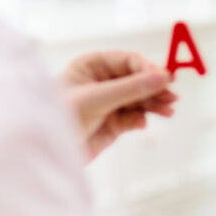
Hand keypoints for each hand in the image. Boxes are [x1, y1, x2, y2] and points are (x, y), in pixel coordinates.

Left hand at [60, 51, 177, 160]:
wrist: (43, 154)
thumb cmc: (60, 117)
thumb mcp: (96, 99)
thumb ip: (131, 88)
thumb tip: (163, 76)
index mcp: (91, 66)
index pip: (128, 61)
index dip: (148, 69)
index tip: (166, 78)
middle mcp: (101, 82)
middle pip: (137, 80)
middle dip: (154, 88)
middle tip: (172, 97)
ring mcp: (108, 103)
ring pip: (139, 99)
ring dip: (153, 104)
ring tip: (168, 111)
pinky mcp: (112, 124)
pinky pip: (133, 117)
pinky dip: (141, 119)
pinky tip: (142, 123)